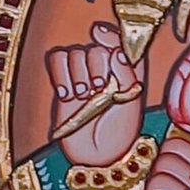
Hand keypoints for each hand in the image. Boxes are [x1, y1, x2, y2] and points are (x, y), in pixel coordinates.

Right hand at [49, 22, 144, 165]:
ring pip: (74, 53)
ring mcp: (83, 74)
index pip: (120, 40)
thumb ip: (127, 73)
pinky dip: (60, 74)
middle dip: (95, 67)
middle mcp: (106, 67)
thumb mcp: (132, 102)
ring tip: (83, 96)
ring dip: (78, 74)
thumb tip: (116, 51)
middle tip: (98, 89)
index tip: (99, 35)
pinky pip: (56, 59)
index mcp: (128, 69)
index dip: (111, 35)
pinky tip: (67, 94)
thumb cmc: (120, 131)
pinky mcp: (64, 82)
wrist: (96, 155)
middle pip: (95, 48)